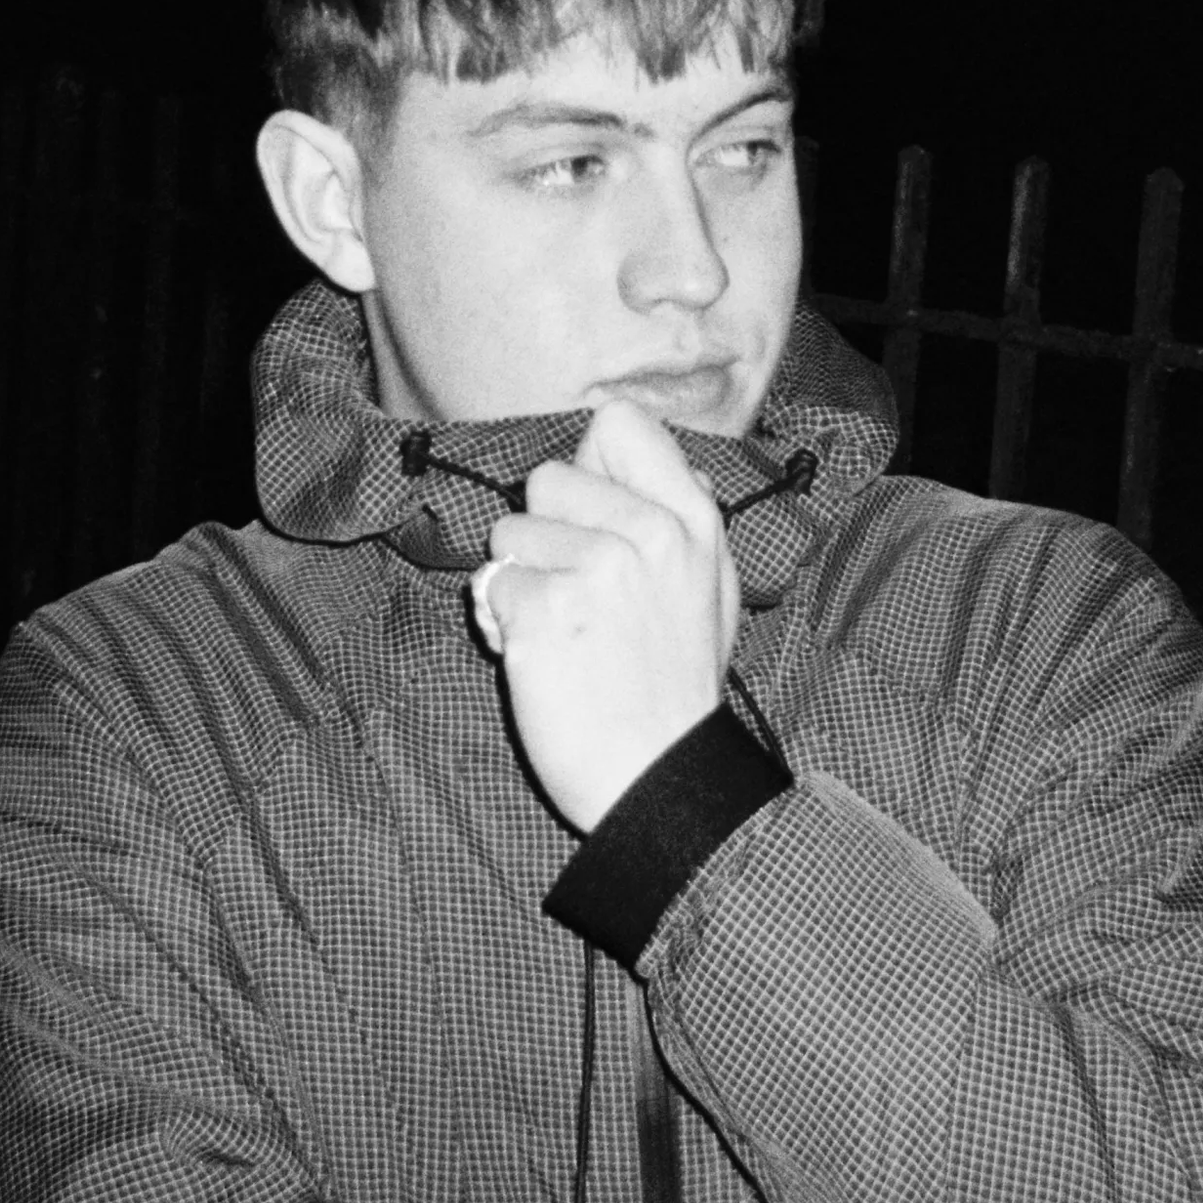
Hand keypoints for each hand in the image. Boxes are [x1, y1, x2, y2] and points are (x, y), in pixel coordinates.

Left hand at [472, 400, 741, 832]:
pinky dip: (502, 625)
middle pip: (547, 477)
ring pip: (510, 533)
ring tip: (564, 632)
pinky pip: (490, 588)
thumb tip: (664, 462)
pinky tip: (542, 659)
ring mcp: (596, 571)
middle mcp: (649, 534)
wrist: (656, 777)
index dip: (589, 463)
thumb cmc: (673, 690)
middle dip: (544, 531)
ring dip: (520, 580)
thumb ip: (684, 521)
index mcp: (693, 521)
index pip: (619, 424)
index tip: (593, 513)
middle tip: (577, 592)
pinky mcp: (545, 613)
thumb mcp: (711, 592)